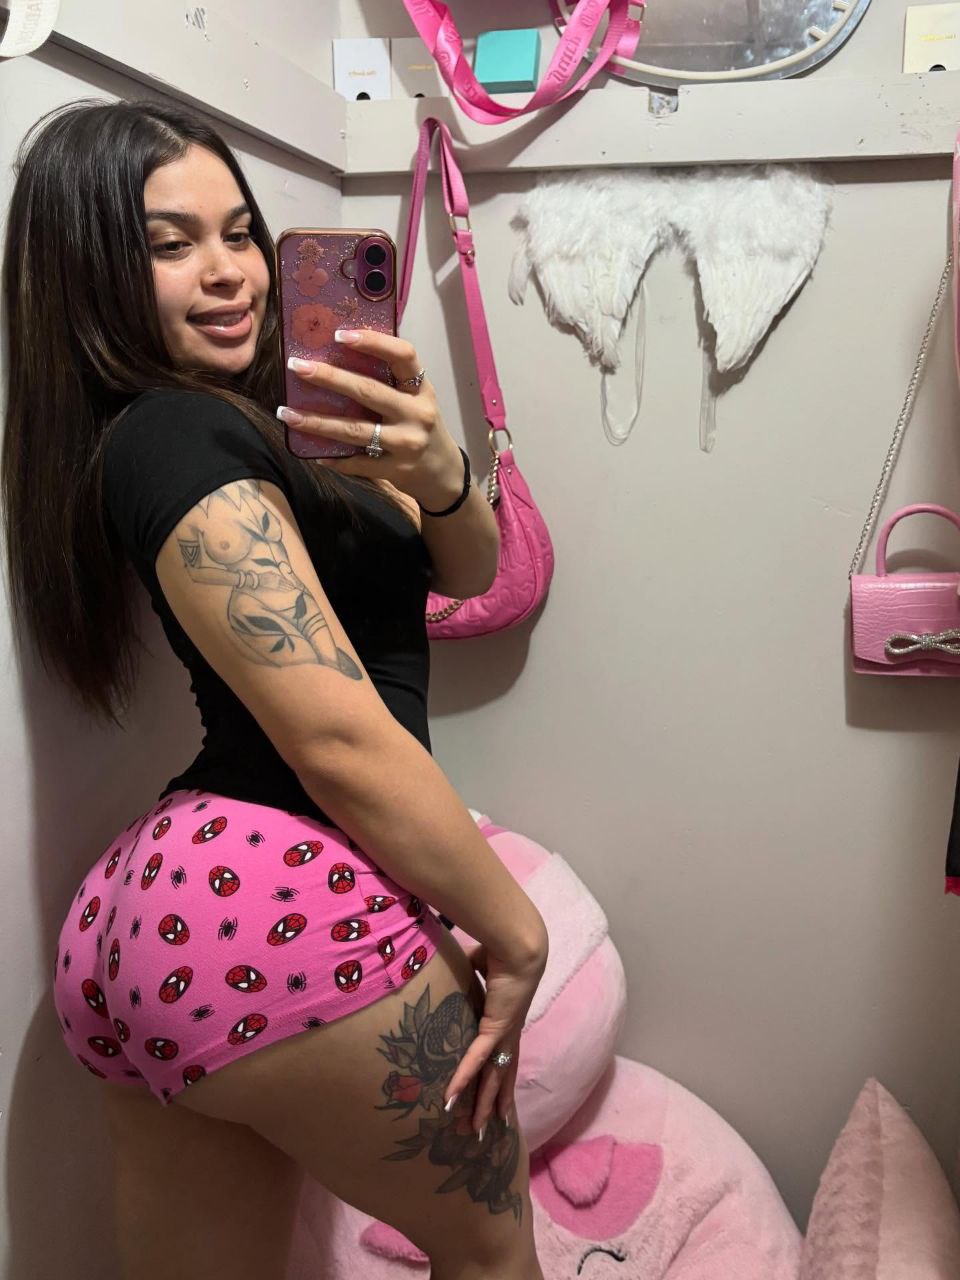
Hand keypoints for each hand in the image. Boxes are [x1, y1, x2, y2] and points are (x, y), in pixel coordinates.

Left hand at [280, 330, 464, 509]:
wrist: (444, 473)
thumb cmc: (420, 427)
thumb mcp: (415, 399)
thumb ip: (389, 382)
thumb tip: (337, 356)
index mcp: (421, 389)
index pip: (403, 355)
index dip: (373, 341)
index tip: (339, 334)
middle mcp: (417, 414)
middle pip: (369, 391)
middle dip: (329, 378)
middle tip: (297, 367)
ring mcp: (407, 443)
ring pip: (356, 430)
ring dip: (318, 422)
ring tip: (287, 414)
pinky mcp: (396, 469)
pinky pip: (358, 463)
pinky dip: (334, 458)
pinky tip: (314, 453)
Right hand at [445, 935, 547, 1136]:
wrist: (517, 944)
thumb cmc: (500, 950)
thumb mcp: (477, 965)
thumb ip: (465, 971)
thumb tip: (449, 963)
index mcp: (506, 1020)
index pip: (503, 1057)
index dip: (500, 1079)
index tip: (499, 1101)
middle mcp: (508, 1033)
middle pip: (501, 1077)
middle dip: (494, 1105)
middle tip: (487, 1131)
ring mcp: (503, 1034)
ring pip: (492, 1078)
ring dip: (482, 1105)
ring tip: (476, 1131)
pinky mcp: (495, 1028)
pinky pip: (476, 1059)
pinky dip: (463, 1078)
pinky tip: (450, 1097)